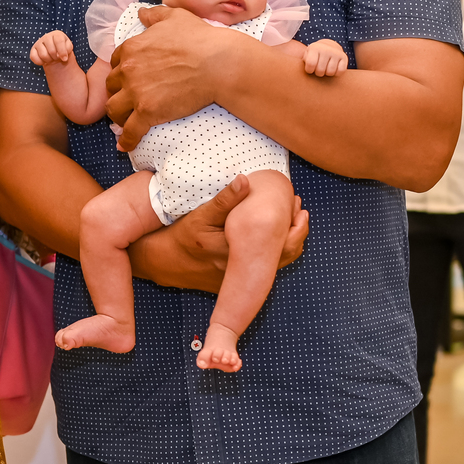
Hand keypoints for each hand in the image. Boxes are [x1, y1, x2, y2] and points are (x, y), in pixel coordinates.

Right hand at [30, 30, 73, 66]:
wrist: (55, 52)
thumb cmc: (62, 49)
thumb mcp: (68, 47)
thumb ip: (67, 49)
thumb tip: (62, 56)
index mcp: (57, 34)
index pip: (59, 41)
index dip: (62, 52)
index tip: (65, 59)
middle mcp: (47, 36)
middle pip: (51, 51)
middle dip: (56, 57)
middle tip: (57, 58)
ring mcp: (38, 42)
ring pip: (43, 55)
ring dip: (49, 60)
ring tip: (51, 59)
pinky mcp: (33, 49)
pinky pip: (34, 57)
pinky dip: (40, 62)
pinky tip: (44, 60)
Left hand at [107, 5, 239, 150]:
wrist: (217, 63)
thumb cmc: (200, 38)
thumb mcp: (174, 17)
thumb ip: (154, 16)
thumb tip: (140, 13)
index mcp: (132, 48)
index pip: (115, 63)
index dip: (121, 72)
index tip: (128, 79)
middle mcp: (129, 70)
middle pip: (111, 87)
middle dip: (117, 93)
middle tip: (127, 101)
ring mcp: (137, 92)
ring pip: (113, 109)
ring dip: (117, 116)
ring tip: (124, 122)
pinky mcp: (148, 112)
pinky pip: (130, 131)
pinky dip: (127, 140)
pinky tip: (125, 146)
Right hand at [132, 173, 307, 292]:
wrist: (164, 261)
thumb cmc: (183, 235)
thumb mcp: (202, 214)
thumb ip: (226, 199)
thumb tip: (246, 180)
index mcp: (240, 253)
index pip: (283, 246)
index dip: (297, 227)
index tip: (299, 206)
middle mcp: (244, 271)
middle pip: (286, 256)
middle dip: (296, 232)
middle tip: (299, 211)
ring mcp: (242, 279)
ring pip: (276, 263)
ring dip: (286, 242)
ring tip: (291, 220)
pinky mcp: (237, 282)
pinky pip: (263, 269)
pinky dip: (273, 252)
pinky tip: (272, 235)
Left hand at [302, 39, 346, 77]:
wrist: (329, 46)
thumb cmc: (314, 55)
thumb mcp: (307, 55)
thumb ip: (303, 62)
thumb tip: (298, 70)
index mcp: (314, 48)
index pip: (310, 65)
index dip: (309, 70)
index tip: (310, 69)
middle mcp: (326, 49)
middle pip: (320, 71)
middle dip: (318, 73)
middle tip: (318, 68)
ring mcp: (336, 53)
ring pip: (330, 72)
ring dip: (327, 74)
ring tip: (325, 68)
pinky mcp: (344, 57)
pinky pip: (340, 71)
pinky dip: (336, 73)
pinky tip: (333, 68)